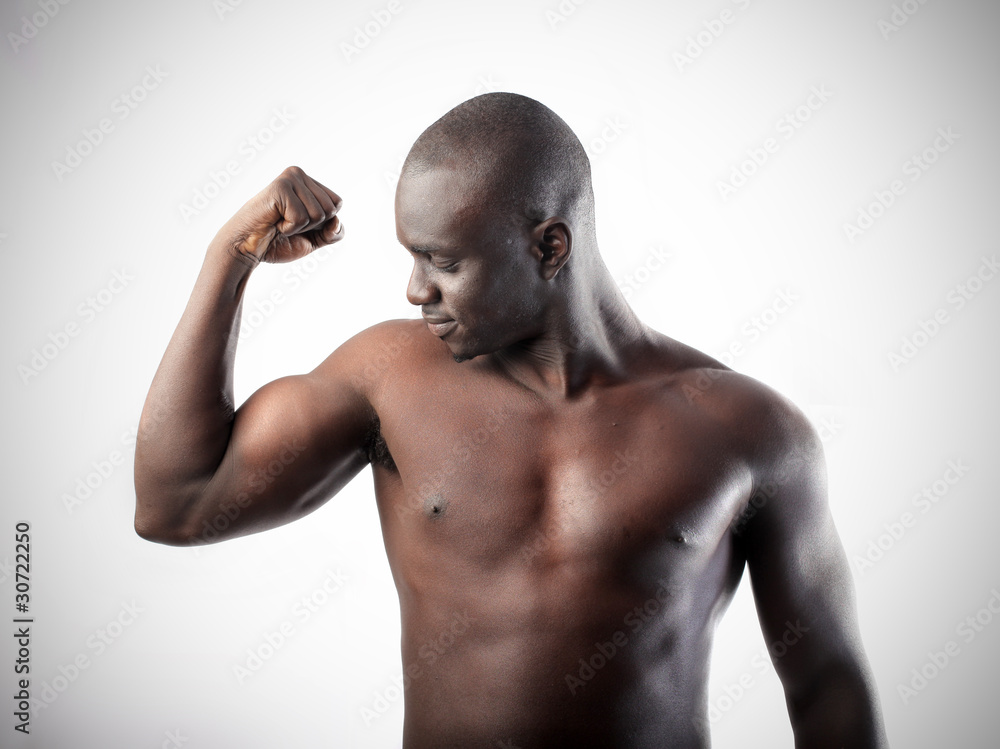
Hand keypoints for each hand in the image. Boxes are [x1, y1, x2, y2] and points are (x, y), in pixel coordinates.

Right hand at [221, 166, 343, 264]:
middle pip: (331, 208)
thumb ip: (333, 233)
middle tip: (286, 222)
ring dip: (299, 227)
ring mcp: (290, 178)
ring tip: (279, 221)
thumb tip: (336, 220)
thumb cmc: (278, 241)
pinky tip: (274, 221)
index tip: (299, 222)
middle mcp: (299, 174)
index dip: (323, 223)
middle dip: (311, 226)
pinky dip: (289, 228)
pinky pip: (301, 217)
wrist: (247, 247)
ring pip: (318, 213)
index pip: (337, 203)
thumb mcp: (314, 240)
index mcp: (308, 182)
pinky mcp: (280, 187)